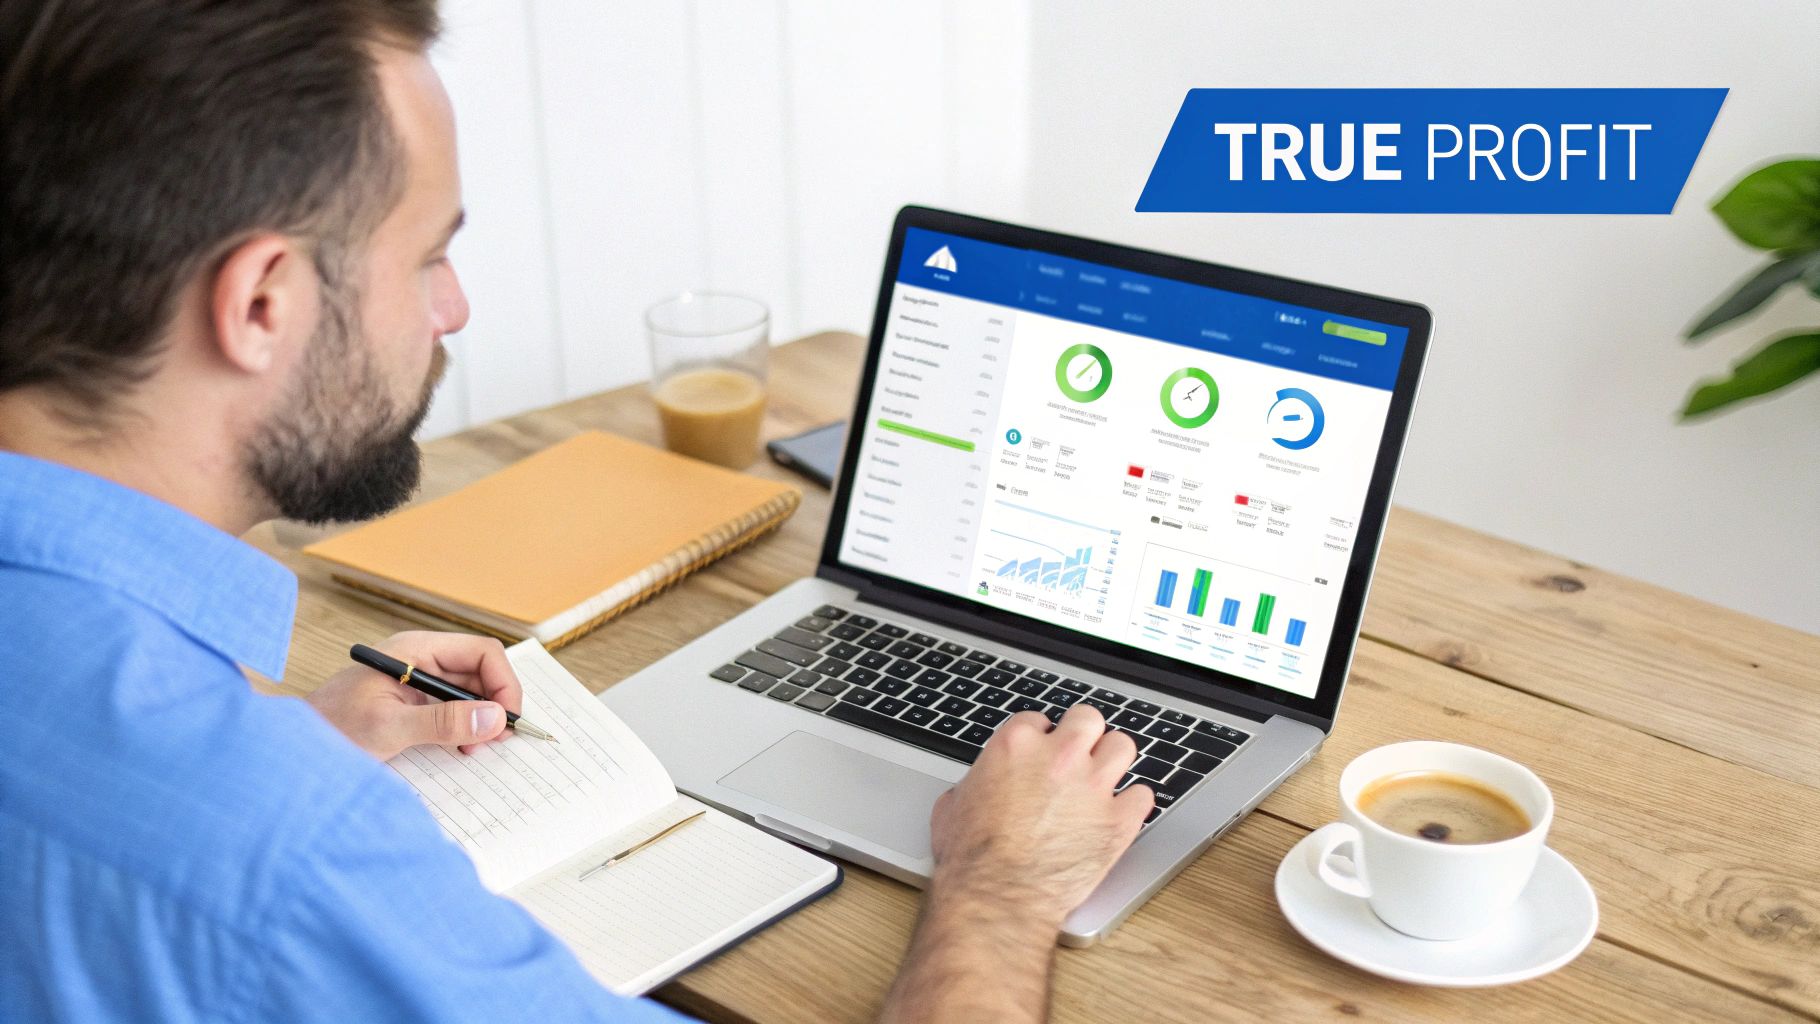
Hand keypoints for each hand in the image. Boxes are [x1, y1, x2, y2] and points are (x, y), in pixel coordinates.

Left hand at [305, 631, 522, 760]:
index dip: (503, 683)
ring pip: (472, 691)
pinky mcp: (416, 703)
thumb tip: (494, 719)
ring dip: (483, 718)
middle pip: (481, 671)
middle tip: (498, 738)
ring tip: (476, 746)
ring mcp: (419, 681)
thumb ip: (443, 722)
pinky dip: (467, 727)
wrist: (295, 748)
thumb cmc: (330, 729)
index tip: (507, 719)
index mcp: (416, 649)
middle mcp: (422, 659)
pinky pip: (455, 707)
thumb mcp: (390, 727)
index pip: (481, 653)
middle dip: (496, 703)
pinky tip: (461, 747)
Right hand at [879, 705, 1150, 1023]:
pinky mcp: (1118, 820)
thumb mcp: (952, 806)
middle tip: (1078, 755)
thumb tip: (978, 788)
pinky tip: (1119, 815)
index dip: (1040, 740)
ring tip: (1103, 779)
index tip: (1041, 756)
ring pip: (1123, 746)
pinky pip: (1142, 796)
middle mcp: (1059, 756)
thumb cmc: (972, 860)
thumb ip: (976, 783)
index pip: (1040, 721)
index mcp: (1016, 745)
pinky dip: (1133, 805)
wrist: (998, 898)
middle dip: (1083, 735)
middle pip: (1088, 719)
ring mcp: (1093, 786)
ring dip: (1113, 761)